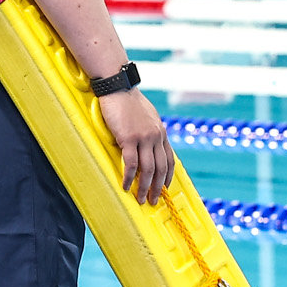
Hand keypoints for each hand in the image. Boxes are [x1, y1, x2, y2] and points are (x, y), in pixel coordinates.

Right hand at [99, 87, 174, 204]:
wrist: (117, 86)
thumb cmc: (127, 99)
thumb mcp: (146, 115)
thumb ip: (149, 129)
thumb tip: (147, 143)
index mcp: (161, 131)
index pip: (169, 159)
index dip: (168, 176)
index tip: (165, 188)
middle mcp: (156, 136)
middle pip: (161, 168)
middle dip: (157, 187)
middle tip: (153, 201)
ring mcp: (144, 137)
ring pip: (148, 169)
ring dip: (144, 187)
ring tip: (140, 199)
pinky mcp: (129, 138)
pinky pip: (130, 163)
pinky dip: (128, 177)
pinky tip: (125, 186)